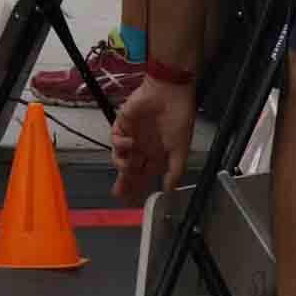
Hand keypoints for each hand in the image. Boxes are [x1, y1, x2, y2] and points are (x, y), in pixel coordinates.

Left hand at [110, 74, 196, 200]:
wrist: (169, 94)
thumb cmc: (178, 118)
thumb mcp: (180, 148)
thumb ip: (174, 170)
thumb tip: (170, 189)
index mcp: (157, 155)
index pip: (144, 175)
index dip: (138, 187)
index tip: (132, 201)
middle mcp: (143, 148)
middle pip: (130, 169)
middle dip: (124, 183)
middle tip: (120, 195)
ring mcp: (132, 136)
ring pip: (120, 156)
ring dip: (122, 164)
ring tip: (128, 167)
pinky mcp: (122, 124)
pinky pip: (115, 138)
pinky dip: (121, 143)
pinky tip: (131, 143)